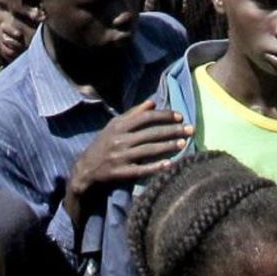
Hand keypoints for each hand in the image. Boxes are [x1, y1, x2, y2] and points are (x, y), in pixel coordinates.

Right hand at [68, 101, 191, 199]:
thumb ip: (133, 113)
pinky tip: (170, 164)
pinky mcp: (120, 173)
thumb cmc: (104, 143)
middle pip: (151, 133)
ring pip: (149, 150)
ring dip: (168, 147)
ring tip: (184, 144)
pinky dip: (156, 167)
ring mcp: (120, 156)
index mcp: (119, 125)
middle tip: (190, 129)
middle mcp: (120, 139)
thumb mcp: (114, 125)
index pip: (146, 117)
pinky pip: (142, 169)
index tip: (180, 116)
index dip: (164, 116)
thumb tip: (152, 102)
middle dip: (173, 130)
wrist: (85, 168)